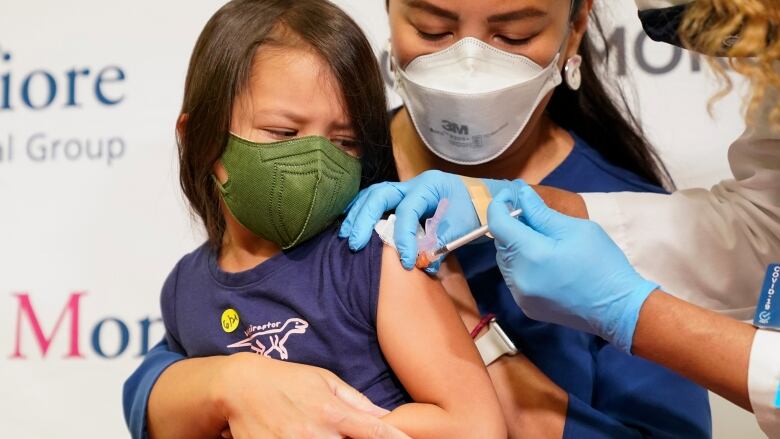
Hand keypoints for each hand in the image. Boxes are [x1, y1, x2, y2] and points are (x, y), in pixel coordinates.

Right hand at [216, 353, 408, 438]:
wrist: (240, 386)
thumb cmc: (287, 380)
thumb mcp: (325, 381)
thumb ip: (356, 401)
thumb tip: (385, 415)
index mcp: (332, 411)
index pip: (374, 431)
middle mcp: (315, 433)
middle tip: (359, 435)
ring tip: (323, 432)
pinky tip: (307, 438)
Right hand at [340, 170, 511, 269]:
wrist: (480, 199)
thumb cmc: (472, 210)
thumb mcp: (460, 227)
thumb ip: (440, 244)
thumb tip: (423, 264)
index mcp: (428, 187)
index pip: (407, 212)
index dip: (403, 238)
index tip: (407, 262)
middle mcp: (412, 184)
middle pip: (379, 195)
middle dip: (365, 219)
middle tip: (355, 244)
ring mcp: (405, 188)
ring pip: (373, 194)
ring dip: (358, 214)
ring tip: (348, 235)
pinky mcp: (401, 197)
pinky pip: (376, 200)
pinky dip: (362, 211)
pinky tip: (352, 224)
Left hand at [487, 181, 657, 352]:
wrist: (619, 309)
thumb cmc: (602, 264)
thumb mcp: (575, 229)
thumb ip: (541, 212)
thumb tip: (521, 194)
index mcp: (531, 255)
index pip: (497, 224)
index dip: (500, 205)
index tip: (511, 193)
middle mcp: (519, 278)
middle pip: (501, 242)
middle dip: (511, 225)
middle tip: (532, 214)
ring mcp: (521, 296)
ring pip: (506, 261)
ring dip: (516, 245)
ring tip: (542, 238)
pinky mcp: (527, 306)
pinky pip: (515, 278)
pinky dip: (523, 264)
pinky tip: (545, 260)